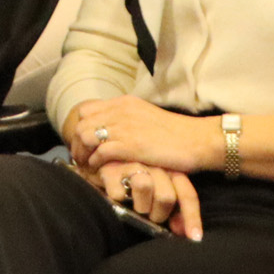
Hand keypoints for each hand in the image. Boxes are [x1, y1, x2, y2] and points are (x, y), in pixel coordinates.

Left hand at [67, 95, 219, 175]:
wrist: (196, 140)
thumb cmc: (175, 134)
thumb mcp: (146, 117)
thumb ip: (127, 120)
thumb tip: (112, 131)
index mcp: (124, 103)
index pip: (87, 110)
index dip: (81, 127)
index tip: (83, 144)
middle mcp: (120, 111)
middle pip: (81, 123)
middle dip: (76, 142)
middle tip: (81, 158)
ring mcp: (124, 127)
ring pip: (85, 136)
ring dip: (82, 153)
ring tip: (87, 166)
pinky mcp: (130, 145)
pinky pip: (100, 152)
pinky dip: (95, 162)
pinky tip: (100, 170)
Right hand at [80, 155, 203, 239]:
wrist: (100, 163)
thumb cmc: (133, 182)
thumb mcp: (157, 191)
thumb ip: (172, 210)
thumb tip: (182, 232)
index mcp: (170, 169)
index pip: (186, 194)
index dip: (192, 218)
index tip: (194, 238)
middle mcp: (153, 164)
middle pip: (166, 196)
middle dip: (158, 214)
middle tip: (149, 215)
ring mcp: (132, 164)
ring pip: (144, 186)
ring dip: (140, 205)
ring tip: (134, 204)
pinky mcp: (110, 169)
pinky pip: (118, 193)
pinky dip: (117, 200)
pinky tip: (116, 196)